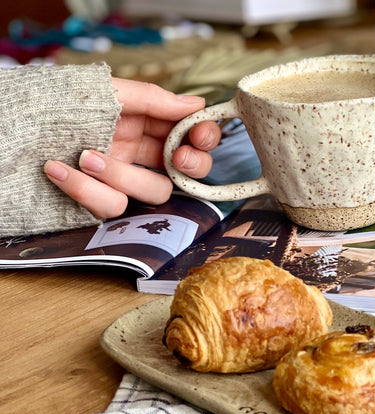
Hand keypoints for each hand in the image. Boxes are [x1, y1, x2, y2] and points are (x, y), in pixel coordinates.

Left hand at [44, 77, 220, 217]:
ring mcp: (122, 180)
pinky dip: (86, 190)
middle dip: (190, 165)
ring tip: (86, 156)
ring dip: (122, 176)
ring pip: (152, 193)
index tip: (200, 136)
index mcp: (146, 124)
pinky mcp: (101, 201)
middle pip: (186, 172)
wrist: (13, 128)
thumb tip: (197, 104)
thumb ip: (153, 99)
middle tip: (179, 158)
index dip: (203, 138)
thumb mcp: (106, 93)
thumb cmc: (56, 103)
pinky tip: (58, 169)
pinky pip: (112, 207)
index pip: (190, 135)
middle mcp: (139, 154)